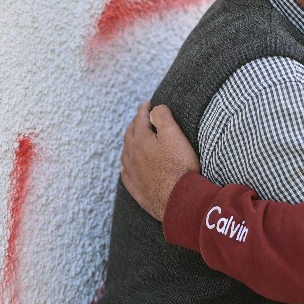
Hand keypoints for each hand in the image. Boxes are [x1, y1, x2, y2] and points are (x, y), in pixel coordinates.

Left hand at [120, 101, 200, 220]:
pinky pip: (125, 173)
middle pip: (129, 135)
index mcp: (140, 140)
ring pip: (125, 154)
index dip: (144, 109)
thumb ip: (162, 117)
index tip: (148, 104)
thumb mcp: (174, 134)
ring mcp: (132, 173)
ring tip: (134, 139)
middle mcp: (131, 156)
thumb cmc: (178, 165)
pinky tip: (126, 166)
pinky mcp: (136, 189)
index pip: (139, 119)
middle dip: (135, 124)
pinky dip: (126, 165)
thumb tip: (155, 109)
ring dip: (129, 143)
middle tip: (141, 118)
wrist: (178, 199)